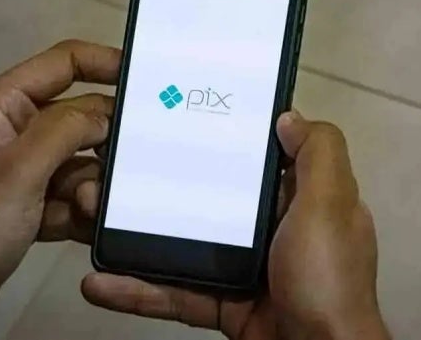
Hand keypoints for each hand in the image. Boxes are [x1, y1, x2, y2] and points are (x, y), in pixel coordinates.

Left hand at [0, 40, 120, 339]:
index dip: (105, 62)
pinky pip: (72, 194)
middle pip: (80, 117)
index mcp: (4, 105)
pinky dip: (79, 211)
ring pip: (81, 161)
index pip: (63, 63)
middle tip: (129, 167)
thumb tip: (108, 110)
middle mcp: (16, 129)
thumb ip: (67, 130)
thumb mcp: (19, 171)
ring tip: (85, 210)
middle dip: (103, 144)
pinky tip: (82, 227)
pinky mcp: (33, 202)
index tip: (148, 79)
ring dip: (90, 186)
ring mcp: (25, 168)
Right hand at [82, 112, 389, 339]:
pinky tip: (100, 283)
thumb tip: (286, 116)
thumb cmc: (327, 276)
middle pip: (203, 199)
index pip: (251, 160)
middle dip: (156, 187)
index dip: (214, 139)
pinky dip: (137, 290)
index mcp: (294, 199)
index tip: (171, 120)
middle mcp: (267, 229)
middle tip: (111, 172)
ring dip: (133, 237)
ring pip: (179, 245)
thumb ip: (317, 154)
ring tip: (90, 217)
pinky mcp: (219, 305)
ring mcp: (240, 269)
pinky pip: (173, 292)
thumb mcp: (330, 204)